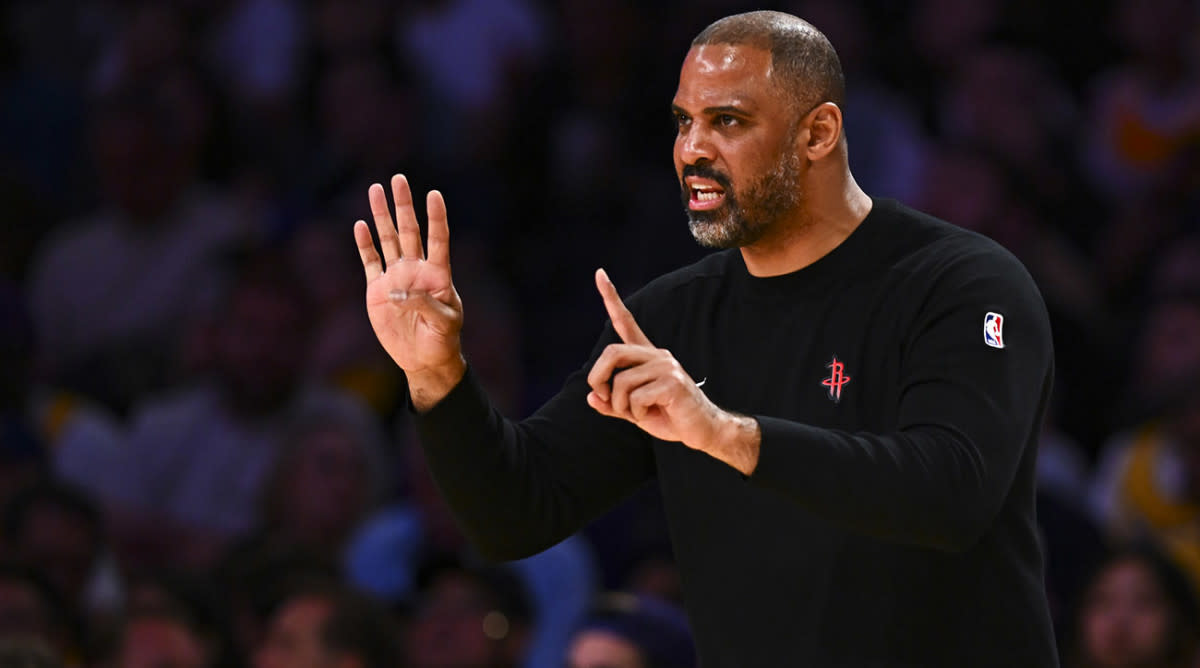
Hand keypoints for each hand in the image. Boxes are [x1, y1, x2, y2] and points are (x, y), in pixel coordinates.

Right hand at [354, 175, 464, 407]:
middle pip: (410, 231)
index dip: (436, 218)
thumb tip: (397, 290)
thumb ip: (423, 304)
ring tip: (376, 190)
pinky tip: (361, 226)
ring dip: (381, 217)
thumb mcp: (443, 323)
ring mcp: (396, 277)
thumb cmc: (442, 340)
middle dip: (403, 205)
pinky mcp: (378, 290)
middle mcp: (416, 270)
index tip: (434, 194)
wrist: (424, 359)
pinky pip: (370, 262)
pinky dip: (365, 245)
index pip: (438, 239)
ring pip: (388, 240)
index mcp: (438, 274)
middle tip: (398, 179)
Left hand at [585, 269, 726, 448]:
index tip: (599, 274)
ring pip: (622, 382)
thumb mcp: (634, 411)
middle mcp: (657, 355)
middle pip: (612, 352)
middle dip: (597, 378)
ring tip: (635, 414)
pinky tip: (650, 415)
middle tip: (601, 397)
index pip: (626, 321)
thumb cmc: (669, 417)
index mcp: (647, 356)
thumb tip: (591, 398)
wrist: (702, 431)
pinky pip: (636, 398)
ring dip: (620, 405)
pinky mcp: (673, 382)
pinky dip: (635, 414)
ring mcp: (666, 366)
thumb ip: (613, 404)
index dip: (611, 298)